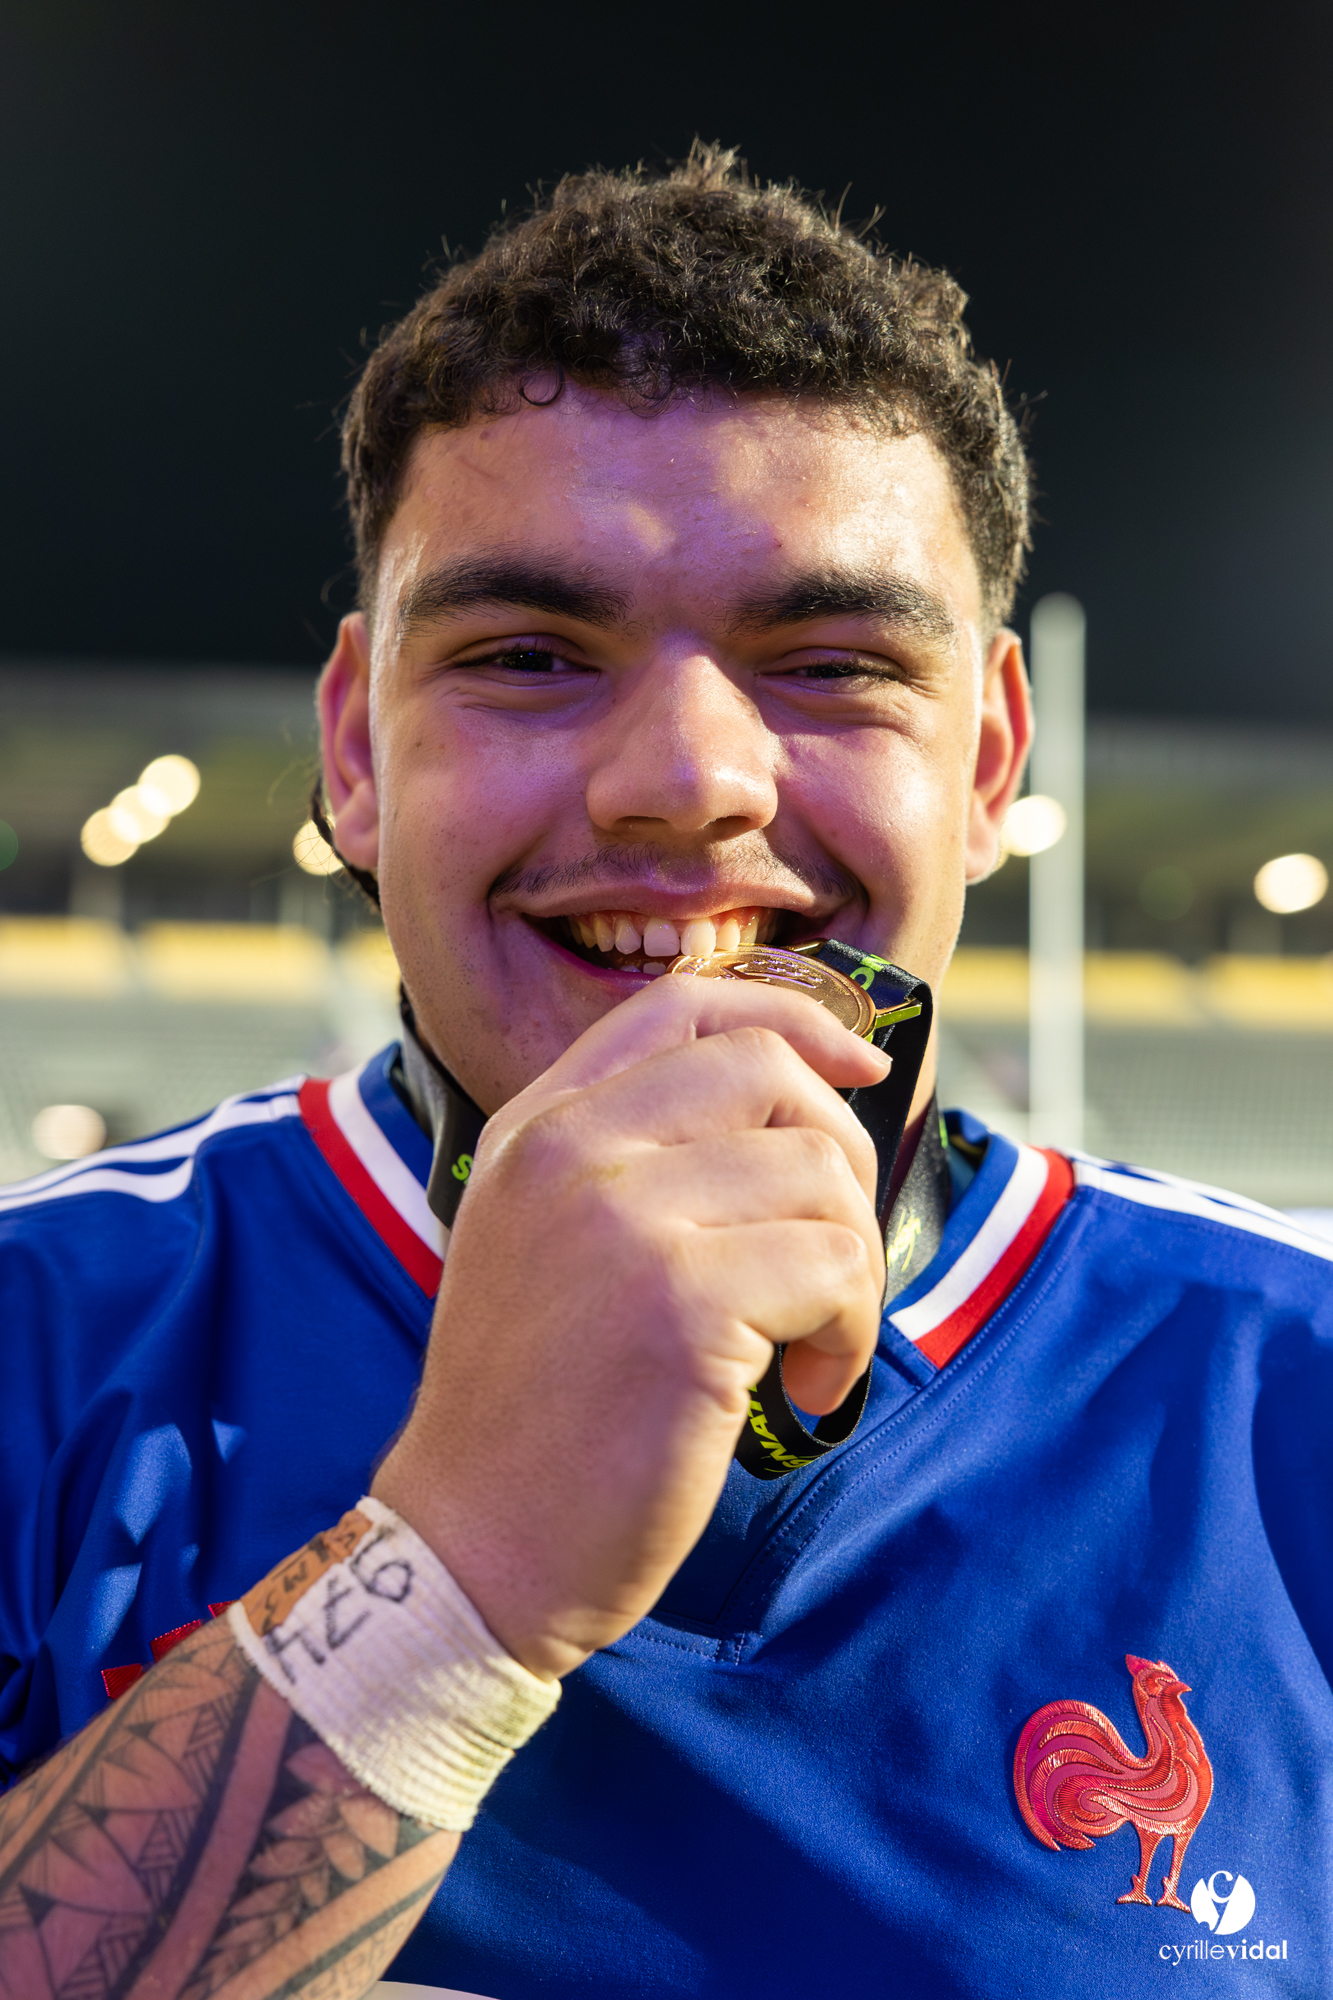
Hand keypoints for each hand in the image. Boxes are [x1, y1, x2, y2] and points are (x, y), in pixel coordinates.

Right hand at [373, 978, 887, 1677]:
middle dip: (843, 1155)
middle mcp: (570, 1150)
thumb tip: (795, 1106)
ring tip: (809, 1347)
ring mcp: (622, 1219)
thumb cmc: (532, 1412)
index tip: (858, 1061)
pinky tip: (806, 1391)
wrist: (473, 1548)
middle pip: (770, 1071)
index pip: (681, 1006)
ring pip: (820, 1171)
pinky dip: (849, 1331)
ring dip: (851, 1266)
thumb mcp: (541, 1241)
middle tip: (833, 1256)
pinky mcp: (682, 1304)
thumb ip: (628, 1159)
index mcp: (535, 1128)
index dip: (792, 1016)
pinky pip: (836, 1264)